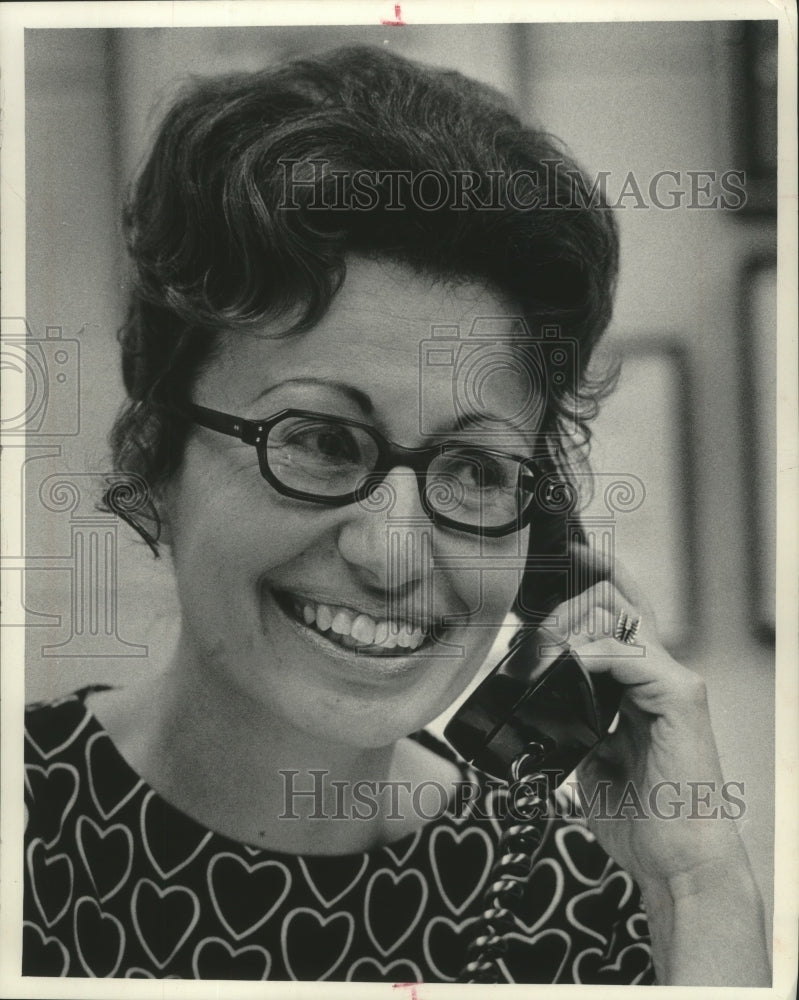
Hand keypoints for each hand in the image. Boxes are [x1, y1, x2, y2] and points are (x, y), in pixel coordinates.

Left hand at [547, 545, 749, 894]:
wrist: (677, 863)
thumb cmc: (640, 816)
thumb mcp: (592, 757)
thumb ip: (576, 720)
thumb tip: (539, 702)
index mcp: (641, 682)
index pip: (617, 613)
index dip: (584, 586)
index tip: (542, 579)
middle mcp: (661, 671)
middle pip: (612, 601)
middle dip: (562, 606)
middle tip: (526, 634)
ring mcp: (674, 680)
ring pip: (619, 615)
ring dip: (569, 625)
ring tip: (538, 653)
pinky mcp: (680, 697)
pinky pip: (627, 654)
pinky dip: (587, 655)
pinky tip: (562, 669)